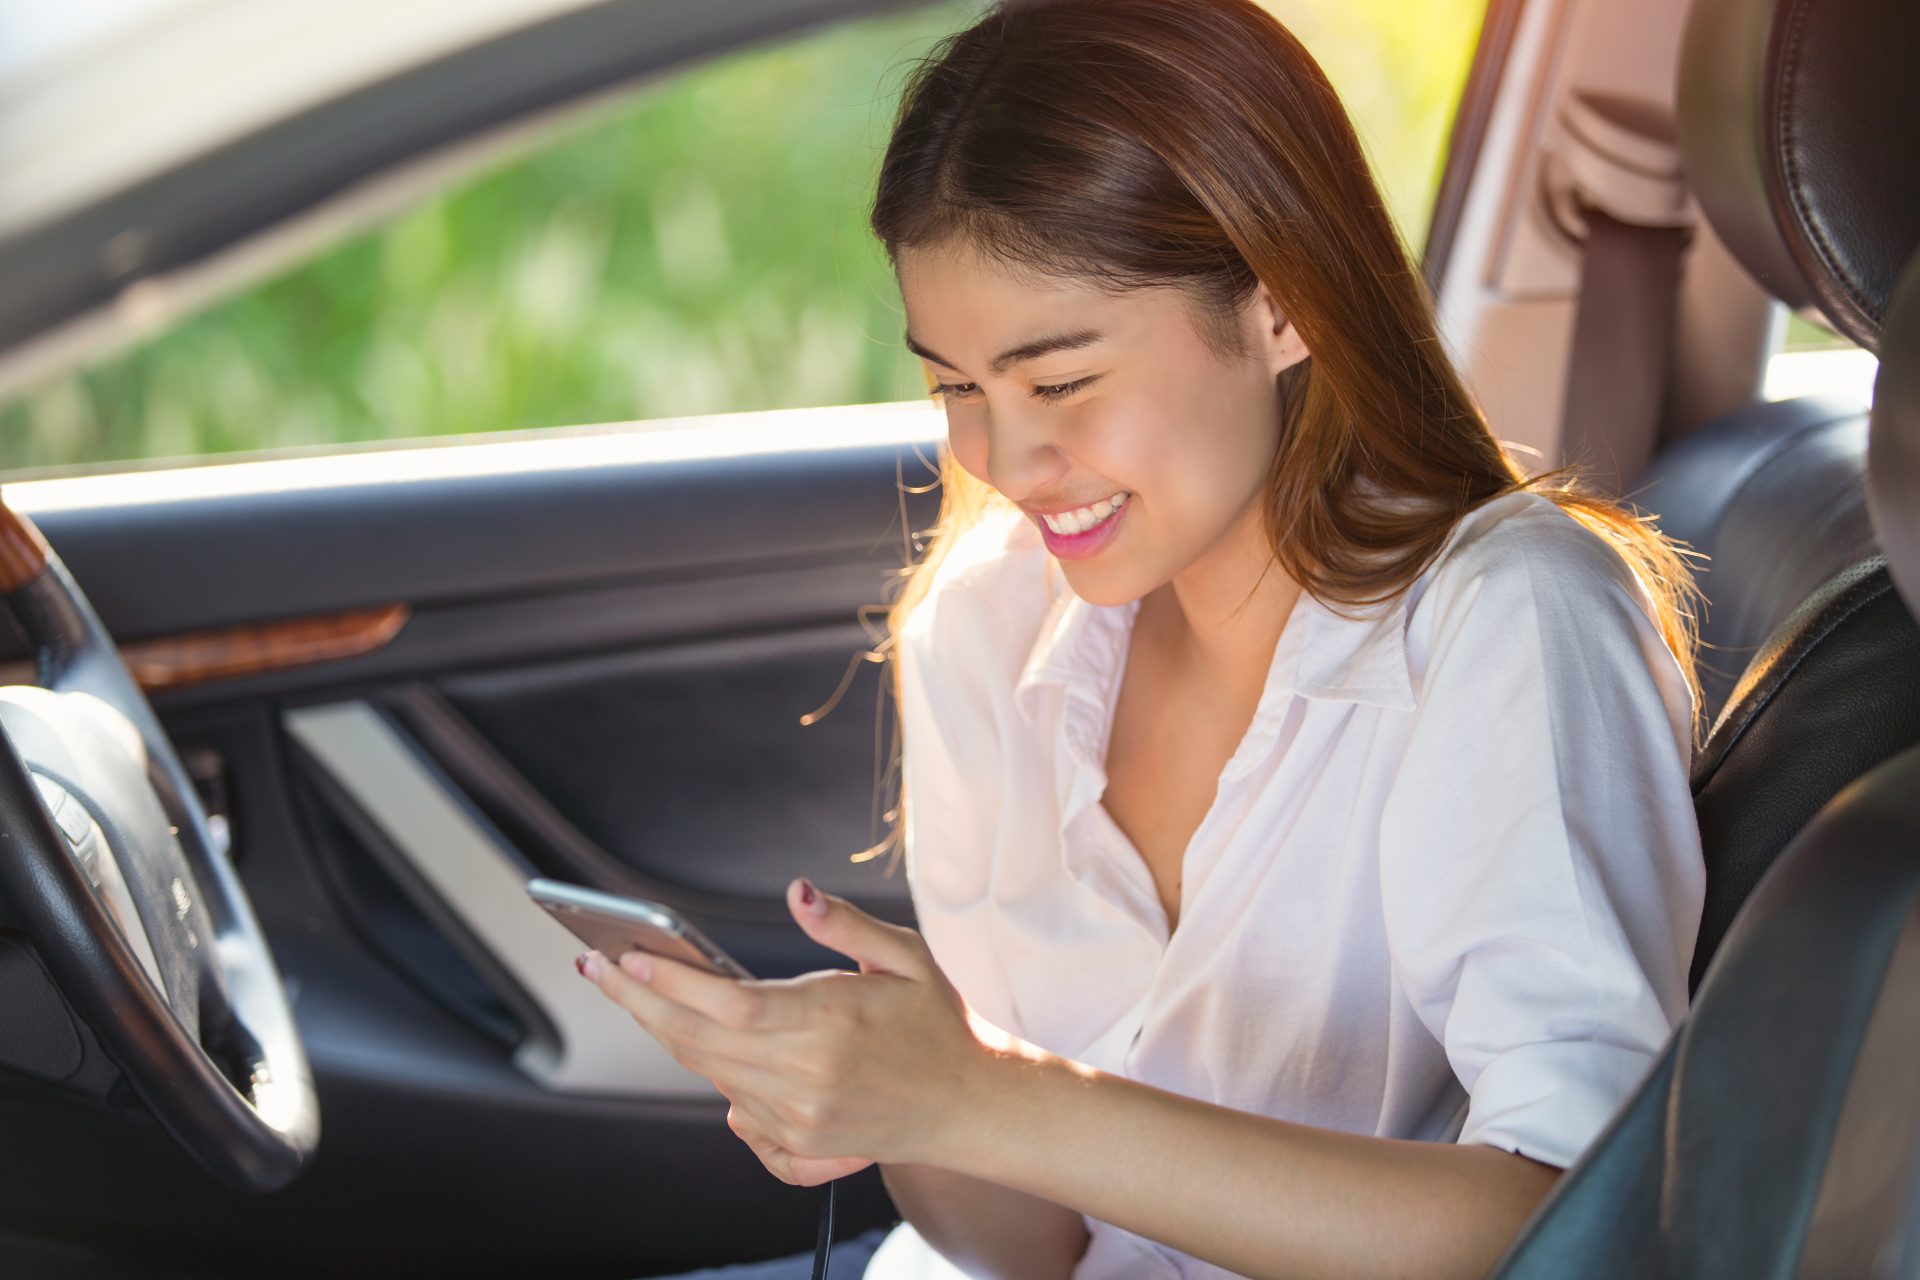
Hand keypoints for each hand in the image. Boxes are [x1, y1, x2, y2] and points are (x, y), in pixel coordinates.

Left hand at [579, 878, 991, 1182]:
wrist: (972, 1106)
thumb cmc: (940, 1023)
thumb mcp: (906, 956)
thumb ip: (844, 924)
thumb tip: (795, 891)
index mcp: (831, 1025)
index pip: (725, 1003)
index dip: (666, 980)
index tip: (624, 954)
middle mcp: (807, 1079)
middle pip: (696, 1042)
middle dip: (637, 1002)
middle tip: (597, 966)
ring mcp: (800, 1121)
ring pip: (709, 1074)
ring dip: (667, 1033)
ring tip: (638, 992)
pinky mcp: (801, 1148)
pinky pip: (734, 1113)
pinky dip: (715, 1078)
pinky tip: (711, 1050)